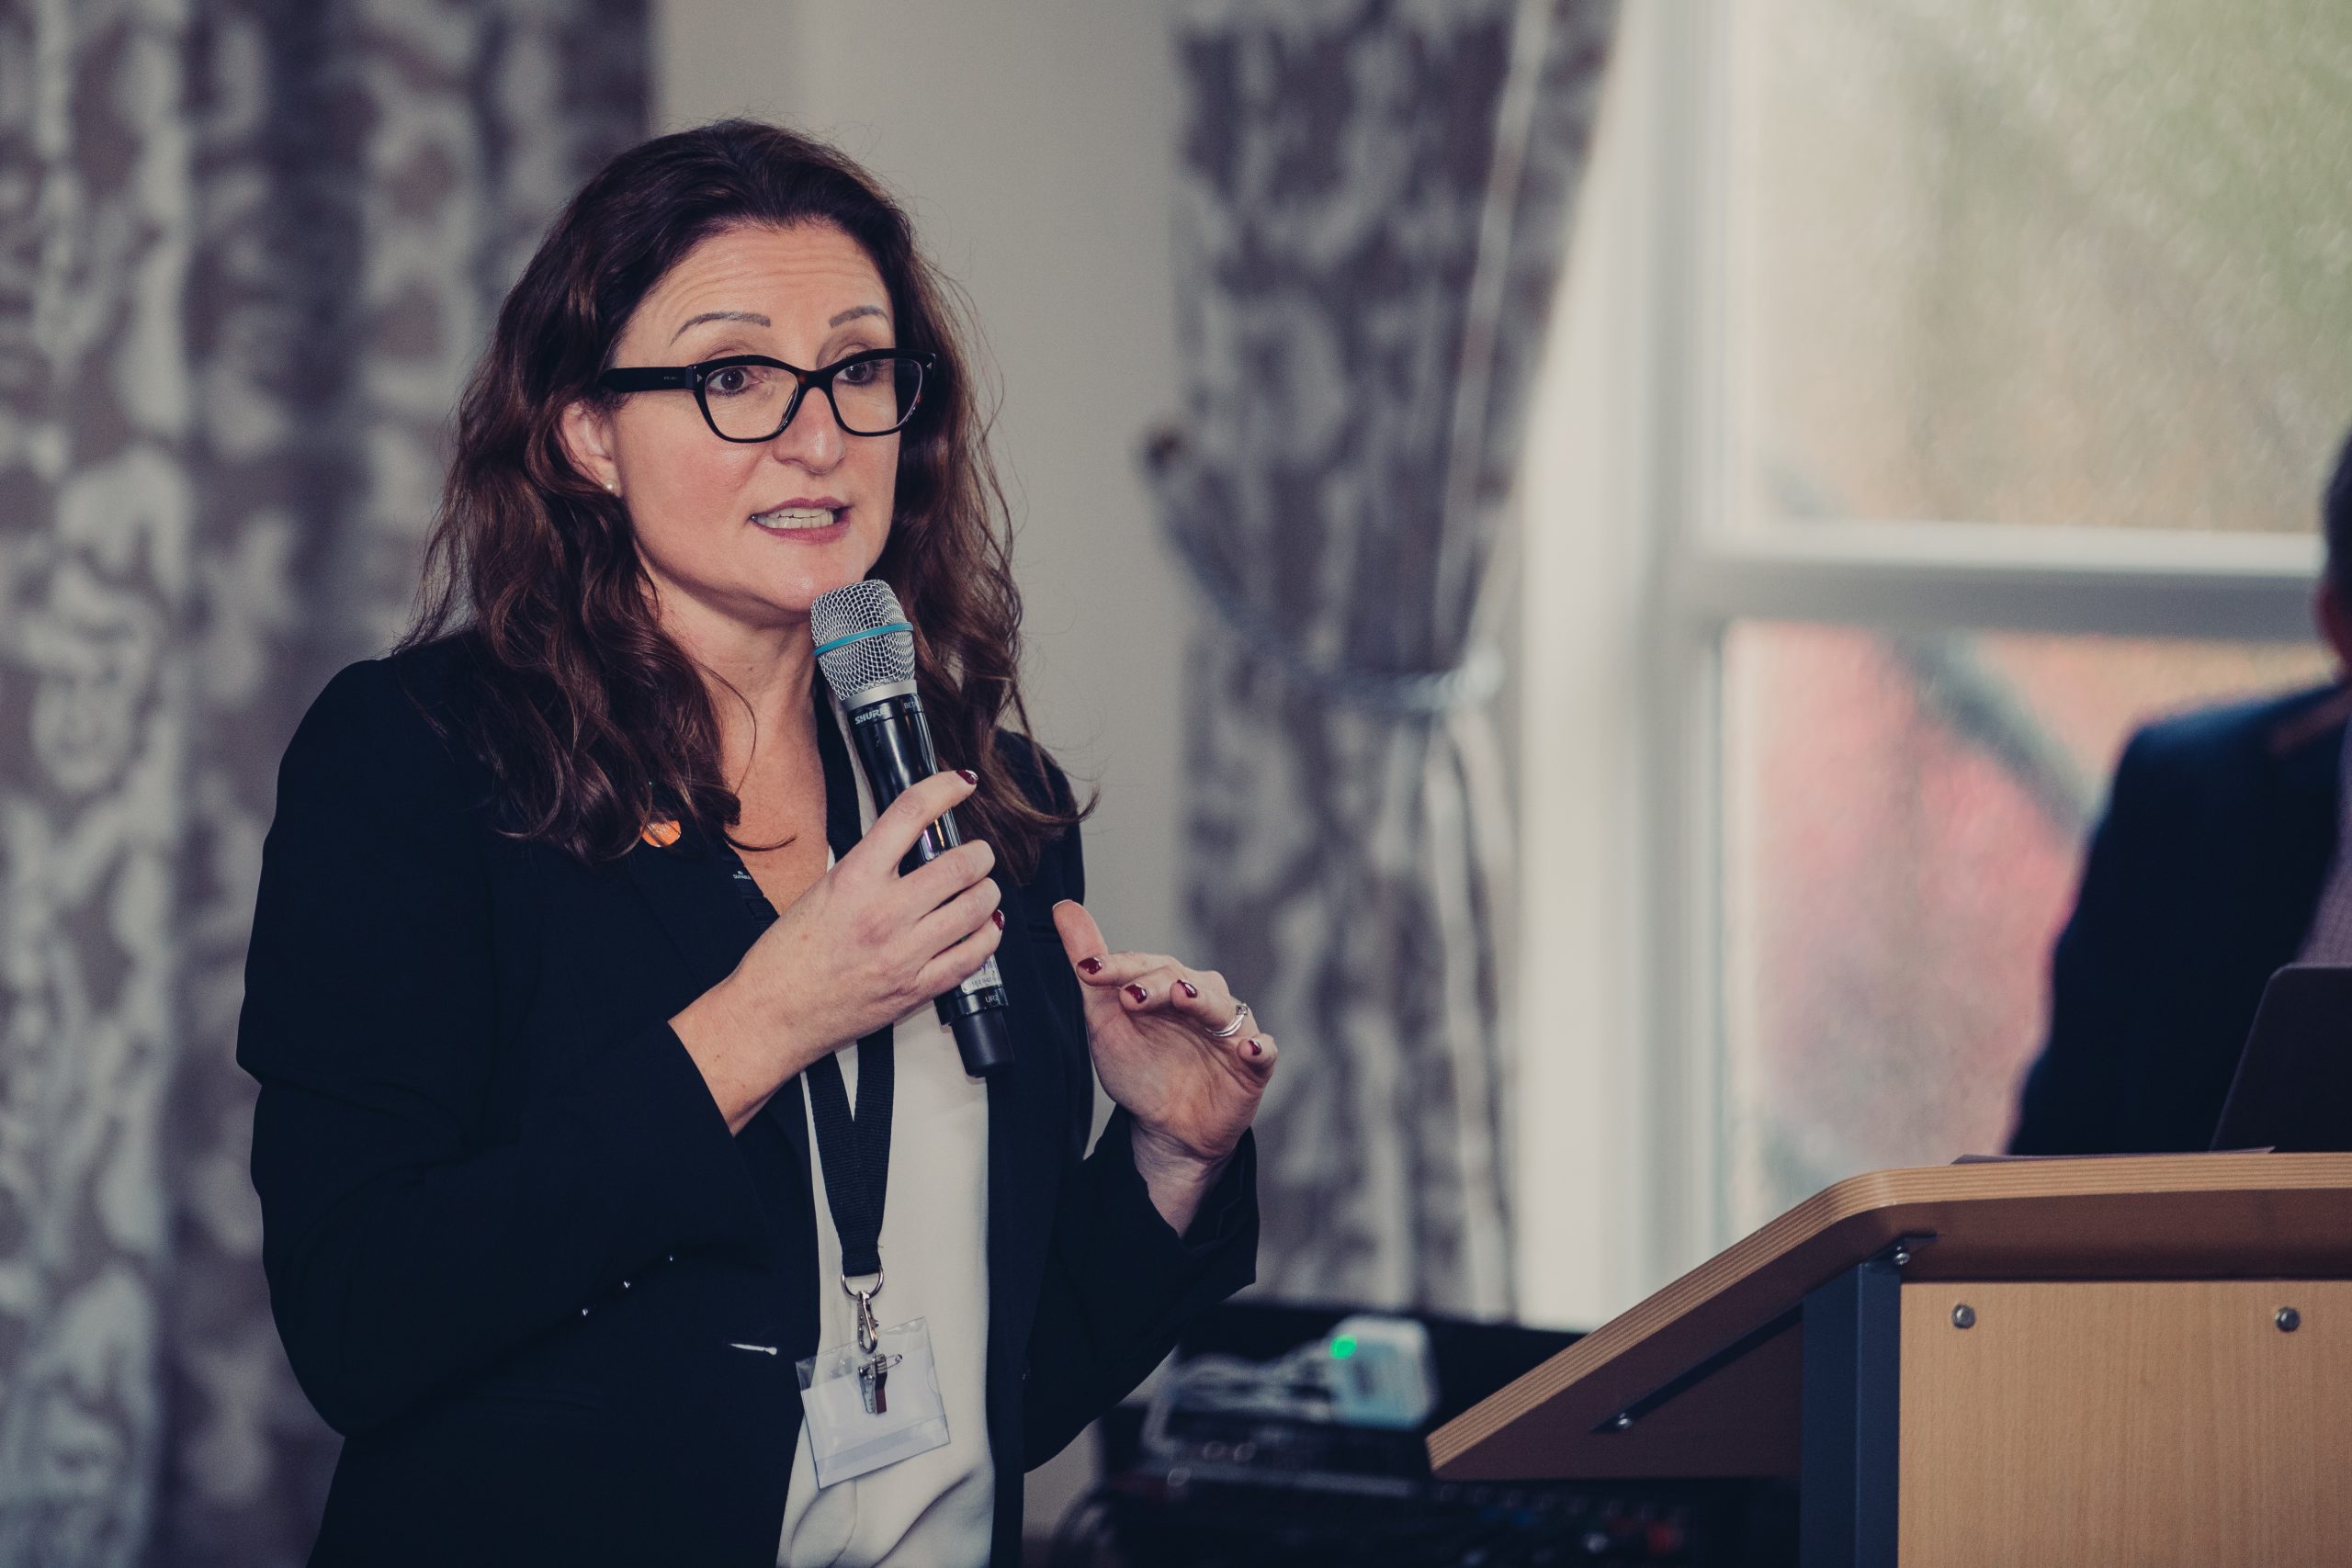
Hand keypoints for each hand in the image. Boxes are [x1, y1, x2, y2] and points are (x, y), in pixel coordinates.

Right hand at [672, 769, 1003, 1131]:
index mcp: (855, 880)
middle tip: (978, 853)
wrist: (773, 1015)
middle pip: (961, 863)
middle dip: (979, 853)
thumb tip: (911, 844)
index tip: (961, 783)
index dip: (945, 788)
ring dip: (987, 891)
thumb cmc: (787, 958)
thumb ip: (870, 866)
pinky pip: (974, 957)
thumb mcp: (823, 890)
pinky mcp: (918, 989)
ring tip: (980, 889)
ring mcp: (905, 954)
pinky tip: (983, 928)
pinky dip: (987, 936)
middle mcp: (884, 914)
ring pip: (978, 908)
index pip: (912, 815)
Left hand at [1052, 900, 1274, 1229]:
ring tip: (1182, 996)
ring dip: (1201, 1001)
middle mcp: (1201, 999)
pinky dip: (1259, 1048)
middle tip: (1129, 995)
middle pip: (1182, 980)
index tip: (1086, 970)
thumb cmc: (1141, 1068)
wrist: (1168, 1129)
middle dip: (1155, 983)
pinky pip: (1263, 1052)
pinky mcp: (1253, 1065)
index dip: (1116, 967)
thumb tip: (1063, 908)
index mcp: (1167, 984)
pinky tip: (1247, 1049)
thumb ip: (1089, 966)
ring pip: (1221, 1007)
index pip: (1143, 966)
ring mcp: (1229, 1031)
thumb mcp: (1107, 1020)